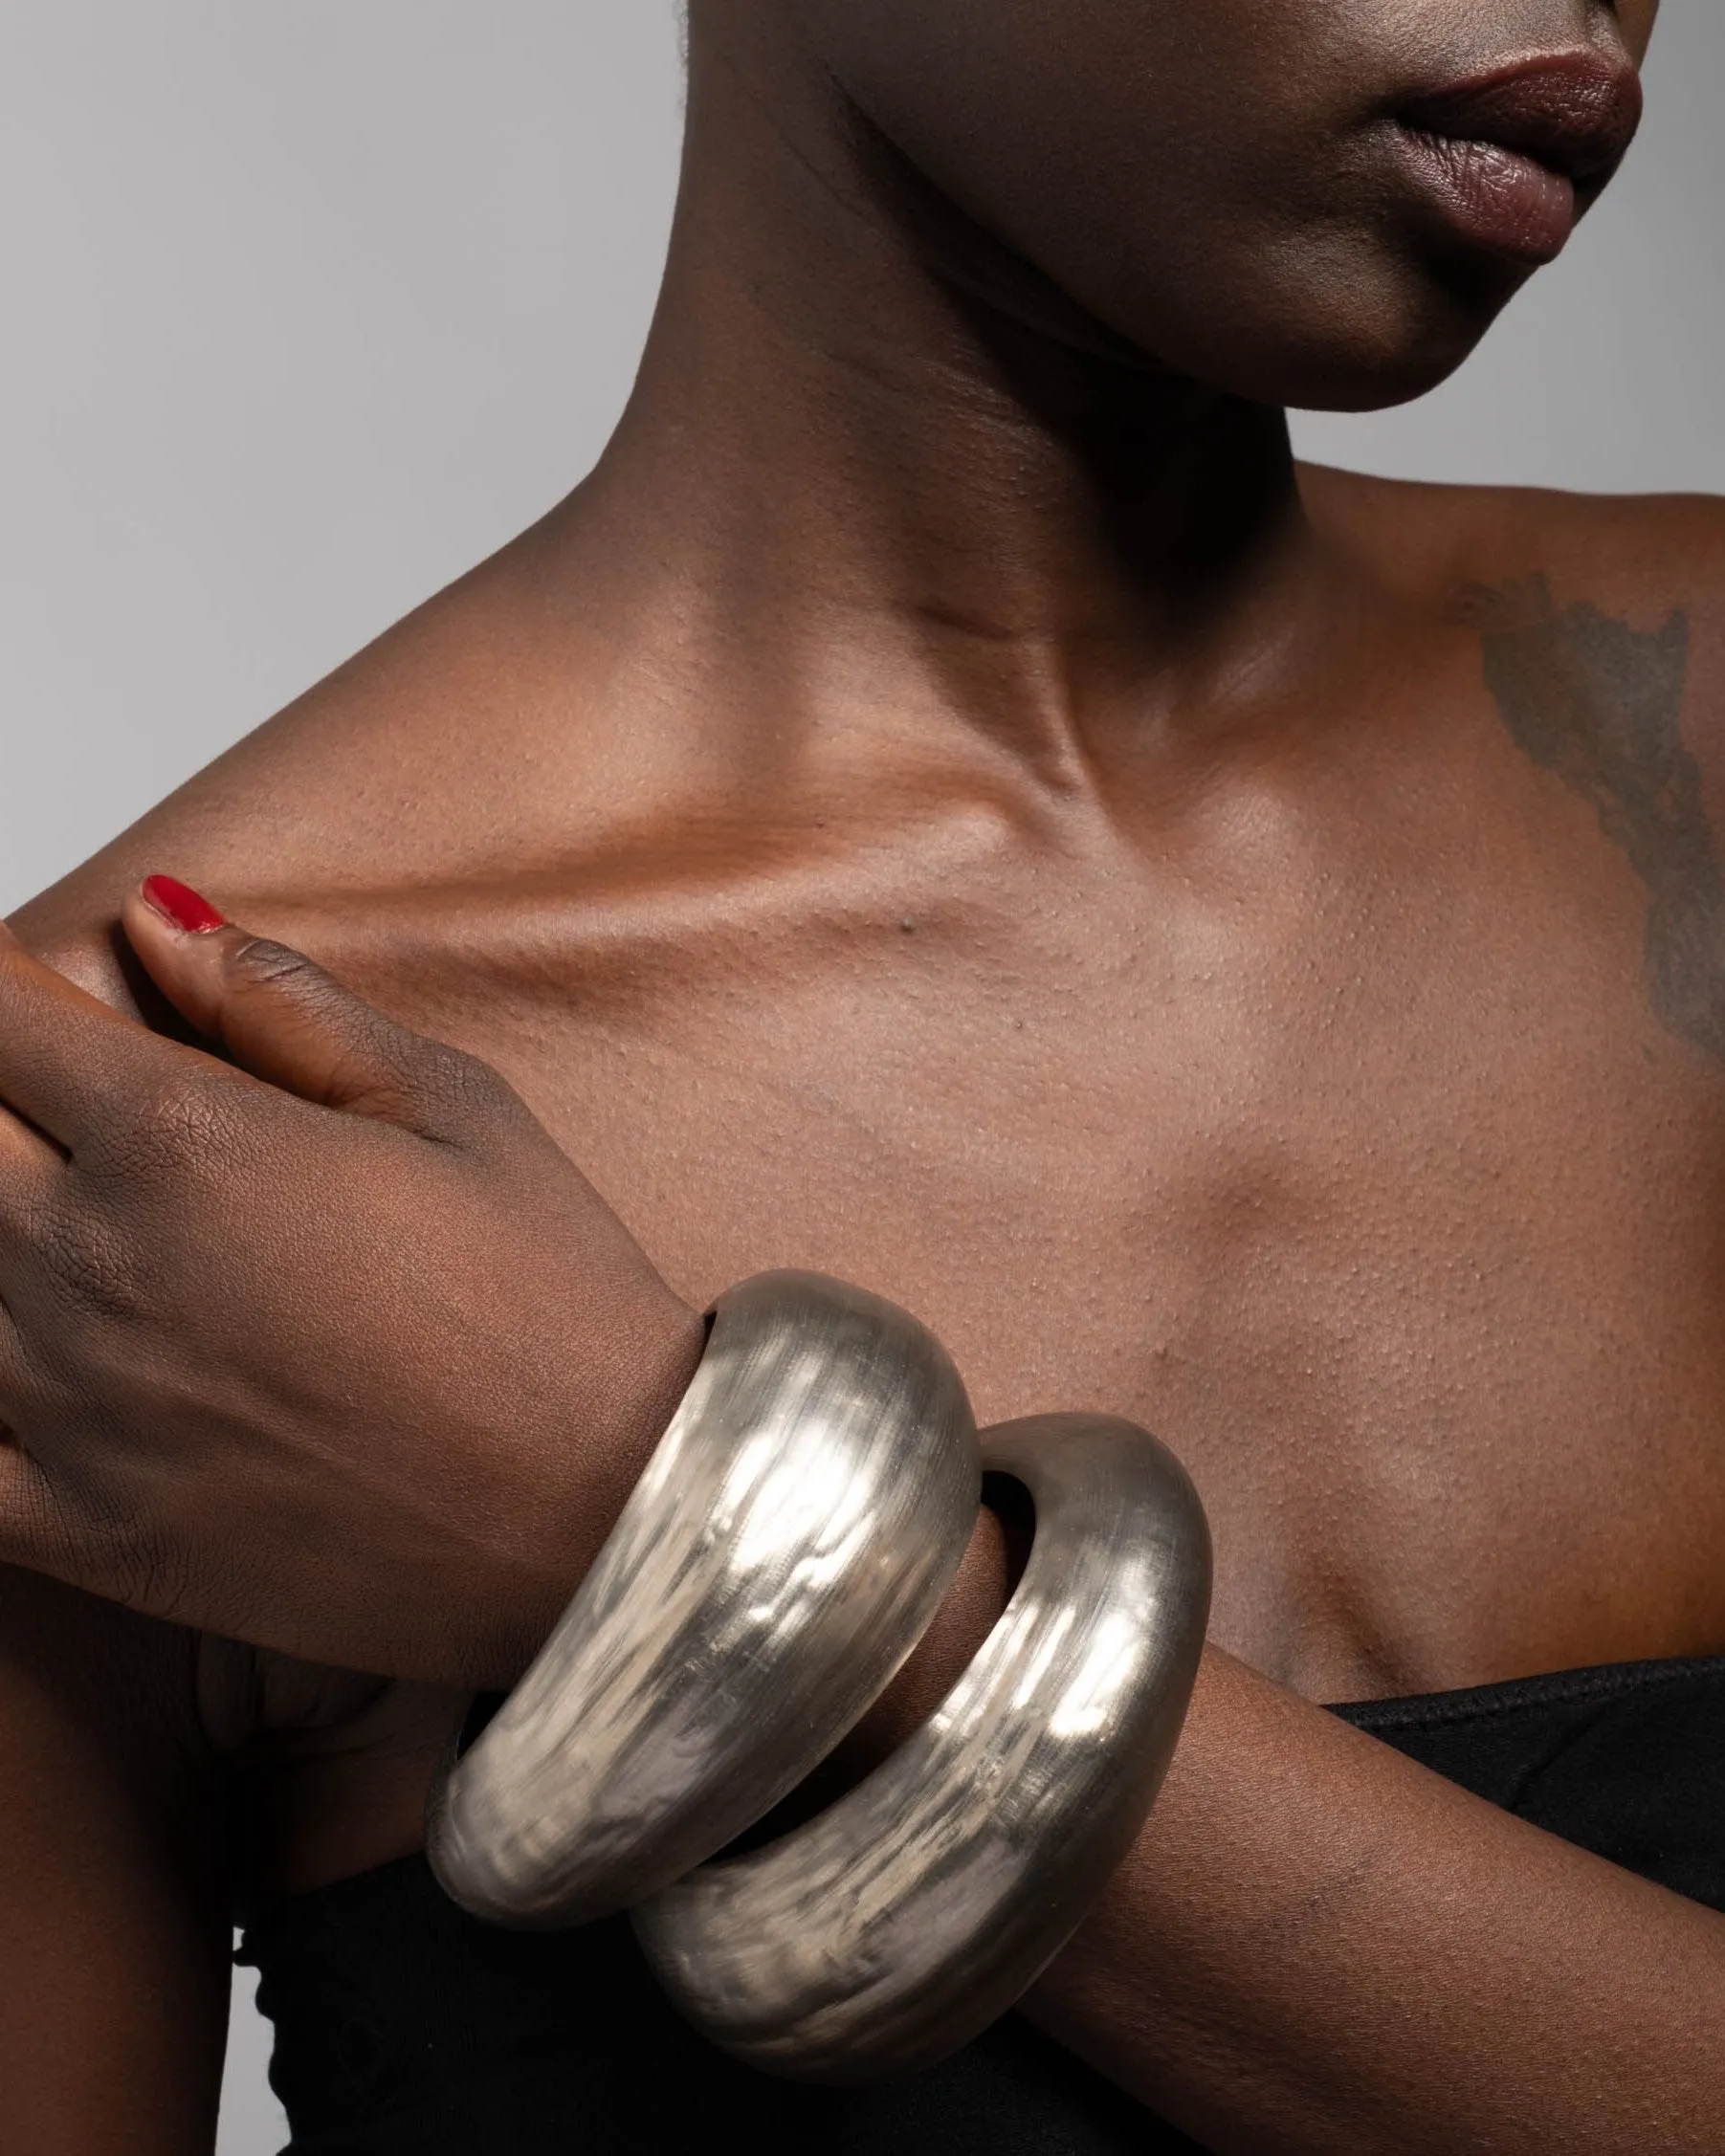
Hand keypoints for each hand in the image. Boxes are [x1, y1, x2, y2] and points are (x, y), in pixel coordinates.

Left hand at [0, 878, 705, 1686]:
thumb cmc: (552, 1308)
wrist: (606, 1519)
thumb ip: (284, 1003)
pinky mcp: (81, 1531)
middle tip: (50, 1105)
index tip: (20, 998)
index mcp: (185, 1141)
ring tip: (74, 1226)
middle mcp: (96, 1265)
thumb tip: (161, 920)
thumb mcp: (454, 1104)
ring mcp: (71, 1408)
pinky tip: (21, 1359)